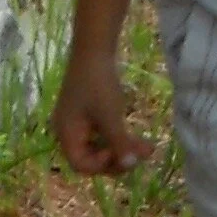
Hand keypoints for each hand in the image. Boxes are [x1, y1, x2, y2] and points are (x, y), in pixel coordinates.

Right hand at [53, 50, 149, 174]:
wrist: (94, 50)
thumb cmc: (98, 83)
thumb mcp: (110, 115)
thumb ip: (119, 143)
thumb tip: (130, 166)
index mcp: (66, 134)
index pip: (81, 165)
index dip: (102, 165)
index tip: (120, 153)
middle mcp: (69, 132)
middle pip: (93, 159)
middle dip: (119, 159)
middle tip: (143, 156)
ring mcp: (79, 124)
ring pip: (103, 148)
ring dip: (124, 150)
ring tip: (149, 149)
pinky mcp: (90, 116)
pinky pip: (105, 136)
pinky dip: (121, 138)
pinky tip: (141, 140)